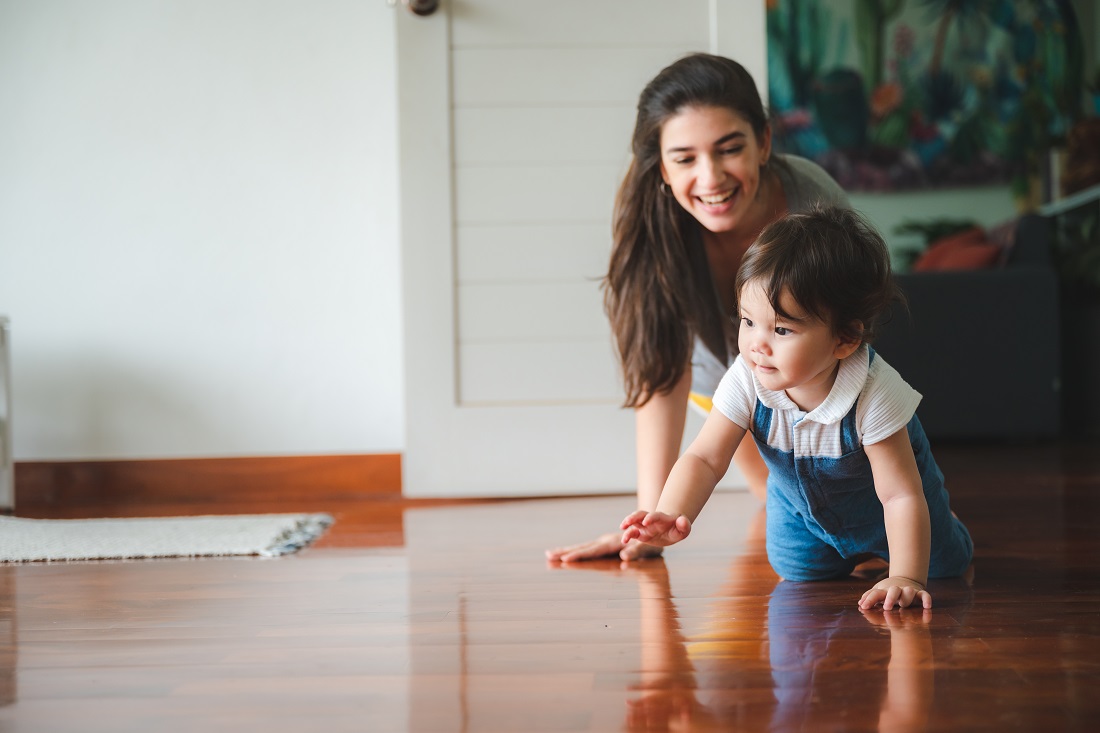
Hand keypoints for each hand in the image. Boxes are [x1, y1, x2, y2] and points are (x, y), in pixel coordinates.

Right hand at [545, 531, 663, 562]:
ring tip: (548, 554)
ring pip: (582, 547)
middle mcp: (605, 541)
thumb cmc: (653, 543)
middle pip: (583, 547)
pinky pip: (587, 548)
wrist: (656, 529)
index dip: (579, 556)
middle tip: (548, 555)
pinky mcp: (604, 544)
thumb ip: (636, 551)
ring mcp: (604, 541)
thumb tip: (624, 557)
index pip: (593, 551)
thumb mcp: (647, 548)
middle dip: (565, 552)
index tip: (565, 560)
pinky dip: (574, 551)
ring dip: (565, 551)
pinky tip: (564, 554)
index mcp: (613, 543)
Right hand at [620, 510, 691, 547]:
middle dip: (634, 517)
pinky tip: (624, 540)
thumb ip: (684, 526)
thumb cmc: (677, 529)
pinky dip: (627, 535)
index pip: (656, 515)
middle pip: (641, 514)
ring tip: (622, 527)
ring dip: (628, 522)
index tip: (646, 521)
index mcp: (662, 518)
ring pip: (634, 521)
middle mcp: (651, 520)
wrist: (670, 530)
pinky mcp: (640, 533)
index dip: (651, 517)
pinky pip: (632, 532)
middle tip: (628, 521)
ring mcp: (644, 526)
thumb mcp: (684, 529)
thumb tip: (682, 520)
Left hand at [858, 576, 931, 610]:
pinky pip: (924, 595)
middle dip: (890, 598)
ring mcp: (908, 590)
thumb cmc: (888, 591)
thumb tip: (860, 604)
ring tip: (903, 605)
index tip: (864, 607)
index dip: (870, 599)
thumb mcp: (878, 592)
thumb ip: (870, 597)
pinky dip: (926, 599)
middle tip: (886, 607)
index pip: (876, 593)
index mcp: (885, 590)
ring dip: (907, 598)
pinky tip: (927, 607)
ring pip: (909, 591)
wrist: (905, 580)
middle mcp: (896, 589)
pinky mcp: (919, 593)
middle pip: (894, 590)